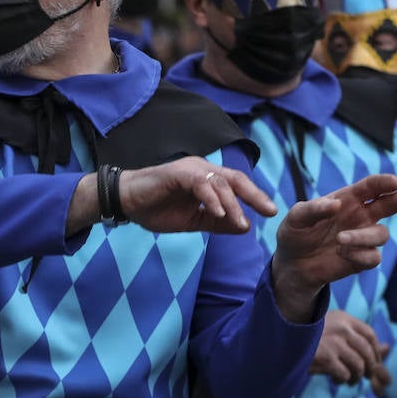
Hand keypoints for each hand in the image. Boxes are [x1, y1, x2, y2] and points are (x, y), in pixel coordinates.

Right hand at [117, 156, 276, 234]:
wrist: (126, 203)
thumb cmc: (156, 209)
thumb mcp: (193, 221)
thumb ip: (216, 222)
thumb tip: (244, 228)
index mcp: (206, 179)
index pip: (236, 185)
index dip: (254, 197)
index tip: (270, 213)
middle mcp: (201, 169)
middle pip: (235, 179)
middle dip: (254, 195)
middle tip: (270, 211)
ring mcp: (190, 169)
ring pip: (219, 182)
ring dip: (232, 204)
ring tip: (242, 222)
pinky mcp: (177, 172)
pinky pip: (200, 183)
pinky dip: (211, 198)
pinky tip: (217, 213)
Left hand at [270, 174, 396, 318]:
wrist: (292, 263)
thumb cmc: (296, 233)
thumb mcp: (296, 217)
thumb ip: (313, 209)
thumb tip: (336, 204)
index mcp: (347, 199)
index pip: (370, 187)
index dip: (384, 183)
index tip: (394, 182)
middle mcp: (360, 216)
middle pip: (388, 205)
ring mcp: (363, 238)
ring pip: (381, 234)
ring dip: (363, 236)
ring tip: (339, 239)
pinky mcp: (361, 259)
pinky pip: (373, 257)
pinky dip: (360, 256)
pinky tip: (341, 254)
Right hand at [310, 309, 390, 387]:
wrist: (283, 341)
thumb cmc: (309, 336)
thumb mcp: (334, 331)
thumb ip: (360, 338)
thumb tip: (388, 348)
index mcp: (343, 318)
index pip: (369, 334)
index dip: (376, 351)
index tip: (375, 363)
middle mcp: (341, 328)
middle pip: (367, 351)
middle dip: (370, 367)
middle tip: (367, 377)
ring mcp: (334, 342)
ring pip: (358, 365)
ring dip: (356, 376)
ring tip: (350, 380)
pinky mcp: (325, 357)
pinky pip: (344, 374)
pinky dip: (343, 380)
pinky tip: (336, 380)